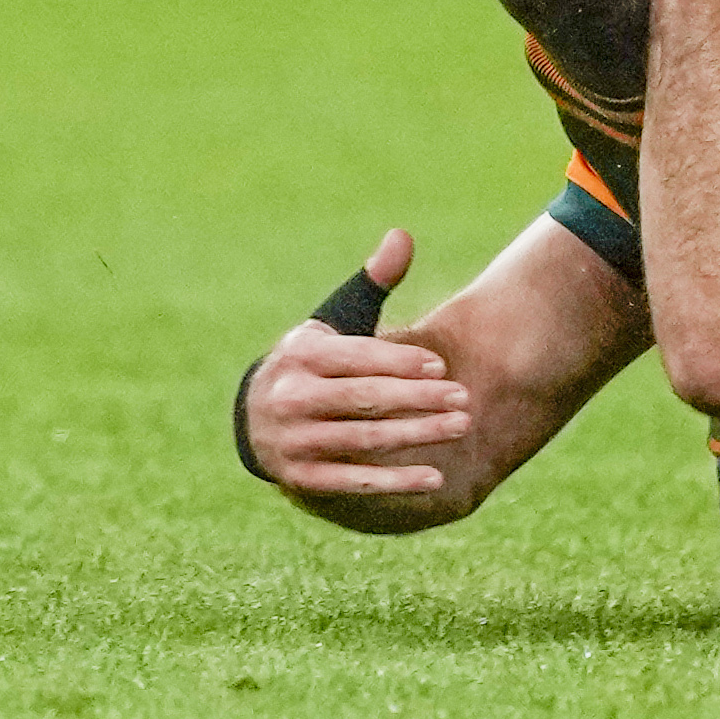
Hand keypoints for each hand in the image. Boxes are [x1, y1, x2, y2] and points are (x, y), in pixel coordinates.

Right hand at [240, 231, 471, 502]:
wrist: (256, 418)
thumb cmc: (312, 362)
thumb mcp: (334, 320)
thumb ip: (371, 283)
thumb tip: (404, 236)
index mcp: (302, 355)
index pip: (357, 357)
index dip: (399, 362)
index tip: (440, 366)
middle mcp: (292, 398)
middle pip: (364, 400)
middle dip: (416, 399)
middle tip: (464, 398)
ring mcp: (294, 441)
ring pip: (363, 440)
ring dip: (415, 436)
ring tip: (459, 426)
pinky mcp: (302, 478)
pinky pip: (353, 482)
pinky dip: (394, 482)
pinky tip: (435, 478)